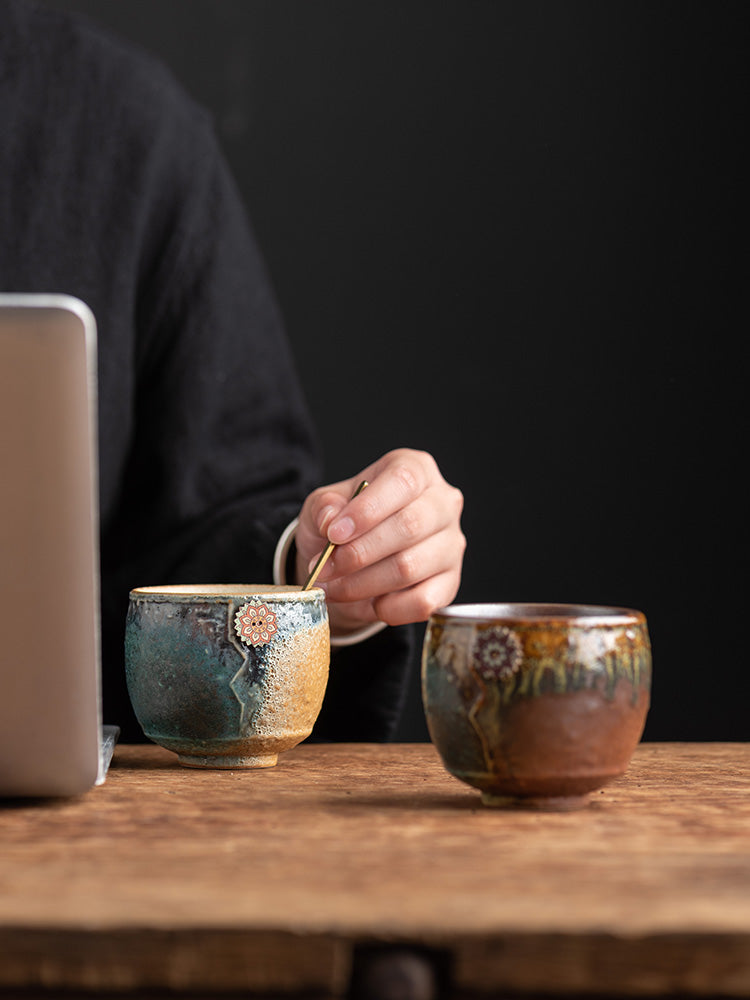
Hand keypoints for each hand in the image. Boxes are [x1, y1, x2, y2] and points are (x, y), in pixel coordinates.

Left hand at [295, 449, 464, 636]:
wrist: (353, 560)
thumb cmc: (345, 524)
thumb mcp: (324, 505)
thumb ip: (325, 507)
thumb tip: (331, 520)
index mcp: (416, 470)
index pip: (402, 481)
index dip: (367, 509)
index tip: (334, 534)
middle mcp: (442, 503)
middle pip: (409, 525)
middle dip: (359, 552)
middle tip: (324, 568)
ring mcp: (451, 544)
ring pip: (410, 567)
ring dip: (362, 584)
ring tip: (332, 587)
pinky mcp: (449, 582)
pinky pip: (423, 601)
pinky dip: (388, 608)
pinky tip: (367, 603)